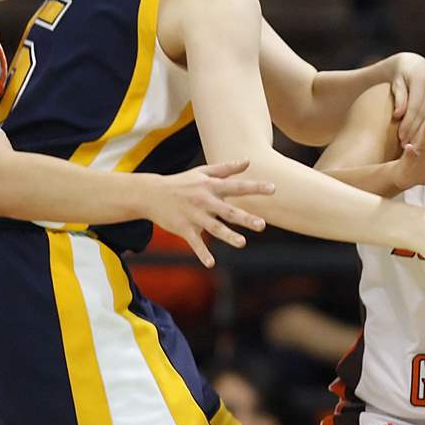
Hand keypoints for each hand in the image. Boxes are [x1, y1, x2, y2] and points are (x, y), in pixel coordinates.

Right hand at [147, 160, 271, 267]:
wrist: (151, 194)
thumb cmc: (181, 182)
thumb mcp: (202, 172)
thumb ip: (226, 168)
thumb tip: (248, 161)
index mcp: (211, 186)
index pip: (237, 187)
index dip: (255, 187)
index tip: (273, 189)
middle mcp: (204, 201)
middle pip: (228, 211)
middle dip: (245, 218)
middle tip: (262, 225)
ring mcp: (194, 216)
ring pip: (214, 228)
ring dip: (228, 236)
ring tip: (242, 243)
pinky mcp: (183, 228)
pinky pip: (195, 243)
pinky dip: (202, 253)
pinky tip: (211, 264)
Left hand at [388, 53, 424, 143]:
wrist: (413, 63)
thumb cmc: (400, 75)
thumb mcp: (396, 83)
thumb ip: (399, 98)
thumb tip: (398, 115)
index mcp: (422, 78)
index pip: (416, 106)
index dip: (409, 123)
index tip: (400, 138)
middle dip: (417, 131)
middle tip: (407, 146)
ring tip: (416, 146)